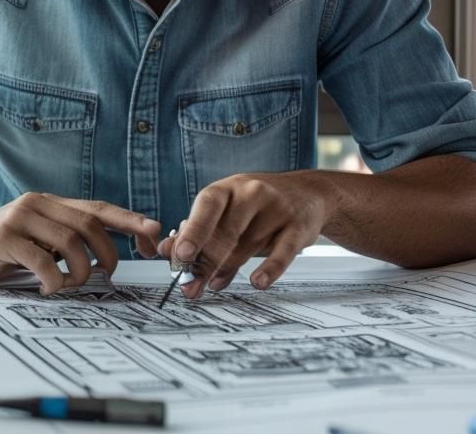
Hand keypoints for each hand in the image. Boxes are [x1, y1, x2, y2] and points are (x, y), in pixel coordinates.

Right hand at [0, 192, 160, 295]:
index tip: (153, 236)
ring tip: (70, 284)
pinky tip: (48, 288)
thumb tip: (110, 255)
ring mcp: (19, 218)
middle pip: (89, 224)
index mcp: (52, 203)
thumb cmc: (6, 246)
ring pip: (69, 242)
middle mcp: (38, 204)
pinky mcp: (2, 238)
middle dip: (107, 253)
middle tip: (104, 275)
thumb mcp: (41, 236)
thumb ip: (68, 237)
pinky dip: (53, 280)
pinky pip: (41, 261)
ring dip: (79, 271)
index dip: (129, 221)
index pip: (98, 208)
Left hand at [157, 172, 337, 298]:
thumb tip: (168, 251)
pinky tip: (257, 282)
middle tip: (189, 286)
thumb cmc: (258, 204)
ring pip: (248, 245)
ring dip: (228, 269)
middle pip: (225, 232)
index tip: (180, 255)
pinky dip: (269, 269)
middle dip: (205, 262)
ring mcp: (278, 209)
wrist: (308, 193)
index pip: (207, 206)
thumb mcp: (227, 209)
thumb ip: (200, 231)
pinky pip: (283, 252)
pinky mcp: (299, 227)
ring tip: (212, 286)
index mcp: (229, 188)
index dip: (193, 231)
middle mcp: (252, 194)